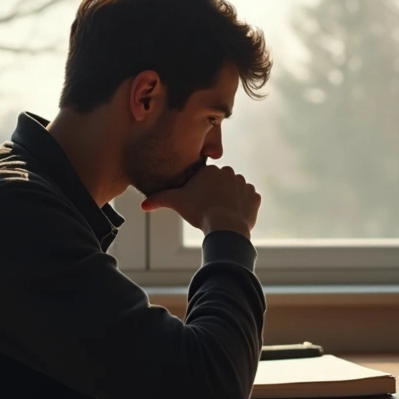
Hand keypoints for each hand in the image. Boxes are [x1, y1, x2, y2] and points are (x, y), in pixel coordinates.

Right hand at [140, 166, 260, 238]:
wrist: (225, 228)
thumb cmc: (199, 213)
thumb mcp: (176, 203)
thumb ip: (159, 199)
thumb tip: (143, 205)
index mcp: (211, 170)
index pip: (205, 180)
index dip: (200, 193)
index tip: (199, 204)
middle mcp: (230, 172)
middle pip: (220, 185)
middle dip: (216, 195)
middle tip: (209, 210)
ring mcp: (244, 184)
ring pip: (234, 192)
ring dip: (230, 200)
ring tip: (221, 214)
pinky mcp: (255, 197)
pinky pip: (248, 201)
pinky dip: (243, 208)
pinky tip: (234, 216)